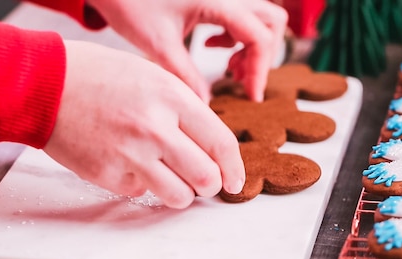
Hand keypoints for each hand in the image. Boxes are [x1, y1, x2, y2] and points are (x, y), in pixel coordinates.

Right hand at [43, 40, 244, 208]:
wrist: (46, 84)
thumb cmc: (100, 76)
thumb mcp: (152, 76)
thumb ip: (184, 109)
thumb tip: (210, 146)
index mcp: (171, 98)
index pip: (221, 143)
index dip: (234, 169)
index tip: (235, 181)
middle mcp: (154, 129)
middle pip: (206, 178)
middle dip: (211, 186)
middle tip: (204, 183)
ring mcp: (129, 155)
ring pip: (178, 197)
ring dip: (180, 193)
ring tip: (168, 178)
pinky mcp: (106, 175)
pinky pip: (139, 193)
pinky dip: (140, 184)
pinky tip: (125, 162)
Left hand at [87, 0, 287, 101]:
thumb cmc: (130, 2)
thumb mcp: (159, 45)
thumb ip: (185, 76)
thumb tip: (204, 105)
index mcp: (217, 0)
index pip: (259, 37)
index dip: (259, 71)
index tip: (251, 97)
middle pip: (271, 22)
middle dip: (261, 55)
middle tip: (239, 79)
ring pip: (258, 17)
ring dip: (250, 45)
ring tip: (228, 67)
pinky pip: (240, 13)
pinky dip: (235, 34)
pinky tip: (210, 45)